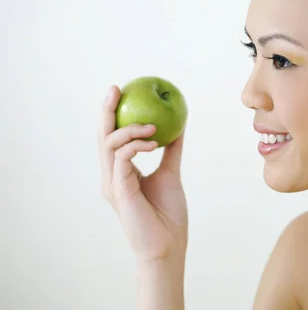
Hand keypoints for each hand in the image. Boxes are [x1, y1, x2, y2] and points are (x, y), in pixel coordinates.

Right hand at [98, 85, 187, 263]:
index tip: (122, 91)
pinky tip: (154, 142)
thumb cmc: (168, 214)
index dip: (112, 114)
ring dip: (130, 128)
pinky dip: (136, 145)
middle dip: (107, 110)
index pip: (111, 138)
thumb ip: (171, 150)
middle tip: (117, 88)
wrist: (168, 244)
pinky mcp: (118, 190)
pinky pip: (122, 158)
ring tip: (153, 125)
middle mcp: (111, 176)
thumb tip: (179, 125)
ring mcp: (112, 183)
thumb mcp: (171, 173)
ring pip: (109, 144)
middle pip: (102, 136)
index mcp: (120, 172)